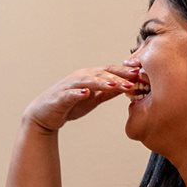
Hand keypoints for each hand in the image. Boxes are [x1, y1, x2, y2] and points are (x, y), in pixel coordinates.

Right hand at [23, 64, 138, 132]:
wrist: (45, 115)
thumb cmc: (70, 105)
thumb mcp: (94, 98)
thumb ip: (109, 91)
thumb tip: (128, 86)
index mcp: (91, 76)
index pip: (111, 71)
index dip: (126, 71)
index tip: (142, 73)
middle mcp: (81, 77)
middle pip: (102, 73)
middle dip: (118, 76)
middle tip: (134, 80)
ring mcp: (70, 86)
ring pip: (88, 80)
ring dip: (101, 82)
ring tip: (115, 85)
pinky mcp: (60, 97)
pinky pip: (70, 93)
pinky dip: (78, 93)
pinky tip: (86, 93)